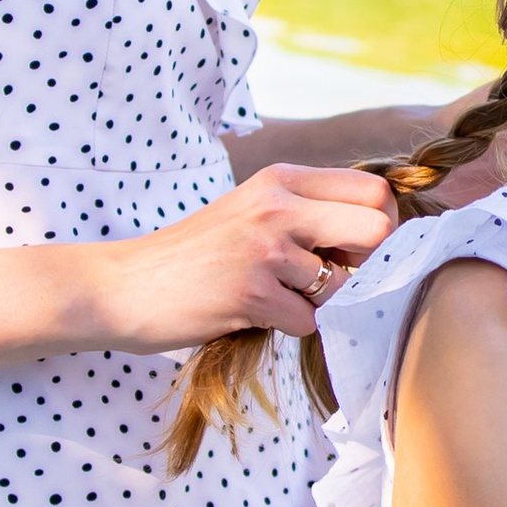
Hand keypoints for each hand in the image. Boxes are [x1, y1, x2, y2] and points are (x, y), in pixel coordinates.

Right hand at [97, 166, 399, 351]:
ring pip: (344, 286)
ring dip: (318, 303)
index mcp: (282, 179)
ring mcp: (265, 250)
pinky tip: (255, 314)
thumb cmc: (196, 254)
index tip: (352, 250)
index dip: (378, 227)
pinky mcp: (252, 294)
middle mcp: (278, 206)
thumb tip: (380, 234)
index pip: (374, 191)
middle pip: (377, 228)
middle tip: (331, 278)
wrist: (126, 286)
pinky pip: (309, 322)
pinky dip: (289, 327)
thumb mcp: (252, 210)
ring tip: (275, 296)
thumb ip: (308, 212)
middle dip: (367, 264)